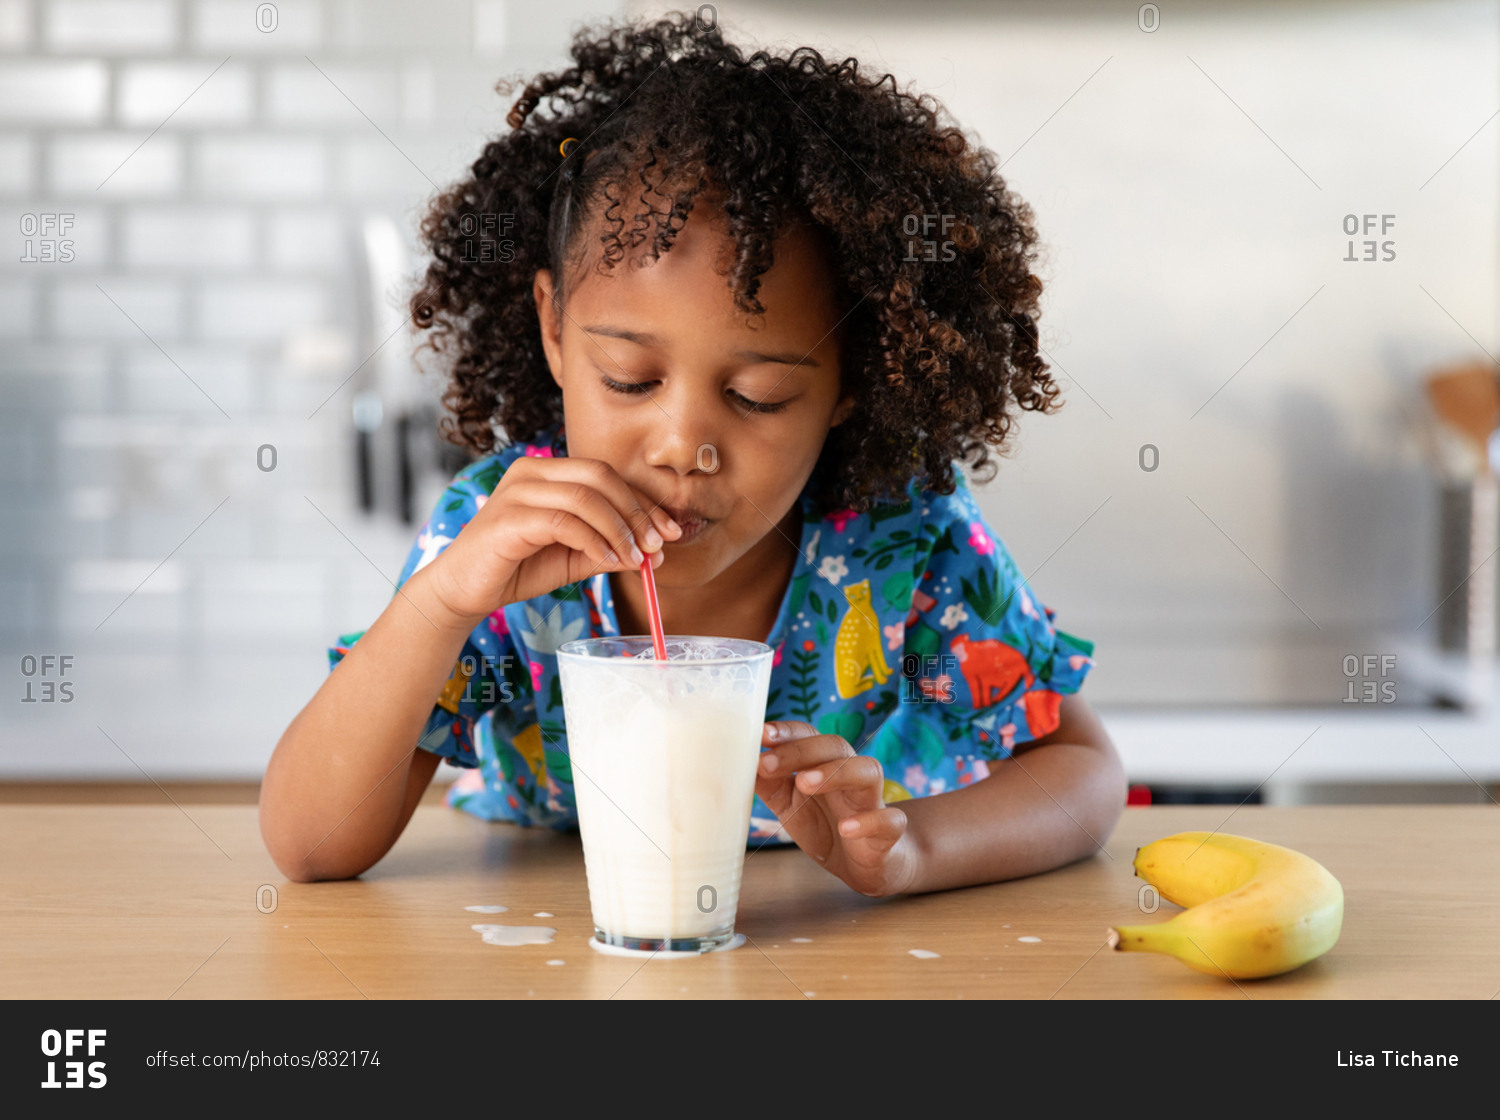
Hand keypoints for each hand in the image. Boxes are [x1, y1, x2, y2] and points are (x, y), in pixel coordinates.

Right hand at [420, 456, 681, 626]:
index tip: (671, 531)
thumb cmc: (518, 568)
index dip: (643, 502)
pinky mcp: (508, 518)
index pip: (607, 475)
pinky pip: (564, 522)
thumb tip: (654, 551)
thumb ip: (609, 547)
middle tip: (659, 545)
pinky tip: (608, 561)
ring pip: (585, 496)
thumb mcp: (574, 556)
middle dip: (637, 512)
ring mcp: (517, 492)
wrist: (466, 590)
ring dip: (619, 529)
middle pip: (600, 476)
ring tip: (636, 559)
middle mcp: (531, 473)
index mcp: (548, 473)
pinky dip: (594, 541)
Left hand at [755, 721, 920, 897]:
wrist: (867, 863)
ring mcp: (872, 801)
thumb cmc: (826, 825)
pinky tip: (846, 829)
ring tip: (804, 783)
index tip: (760, 734)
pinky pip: (889, 820)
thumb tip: (739, 763)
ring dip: (836, 773)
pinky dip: (869, 821)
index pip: (808, 735)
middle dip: (801, 751)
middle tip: (768, 763)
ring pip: (867, 771)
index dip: (786, 732)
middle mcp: (849, 775)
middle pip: (835, 746)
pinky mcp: (888, 832)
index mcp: (824, 764)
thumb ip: (768, 784)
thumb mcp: (789, 805)